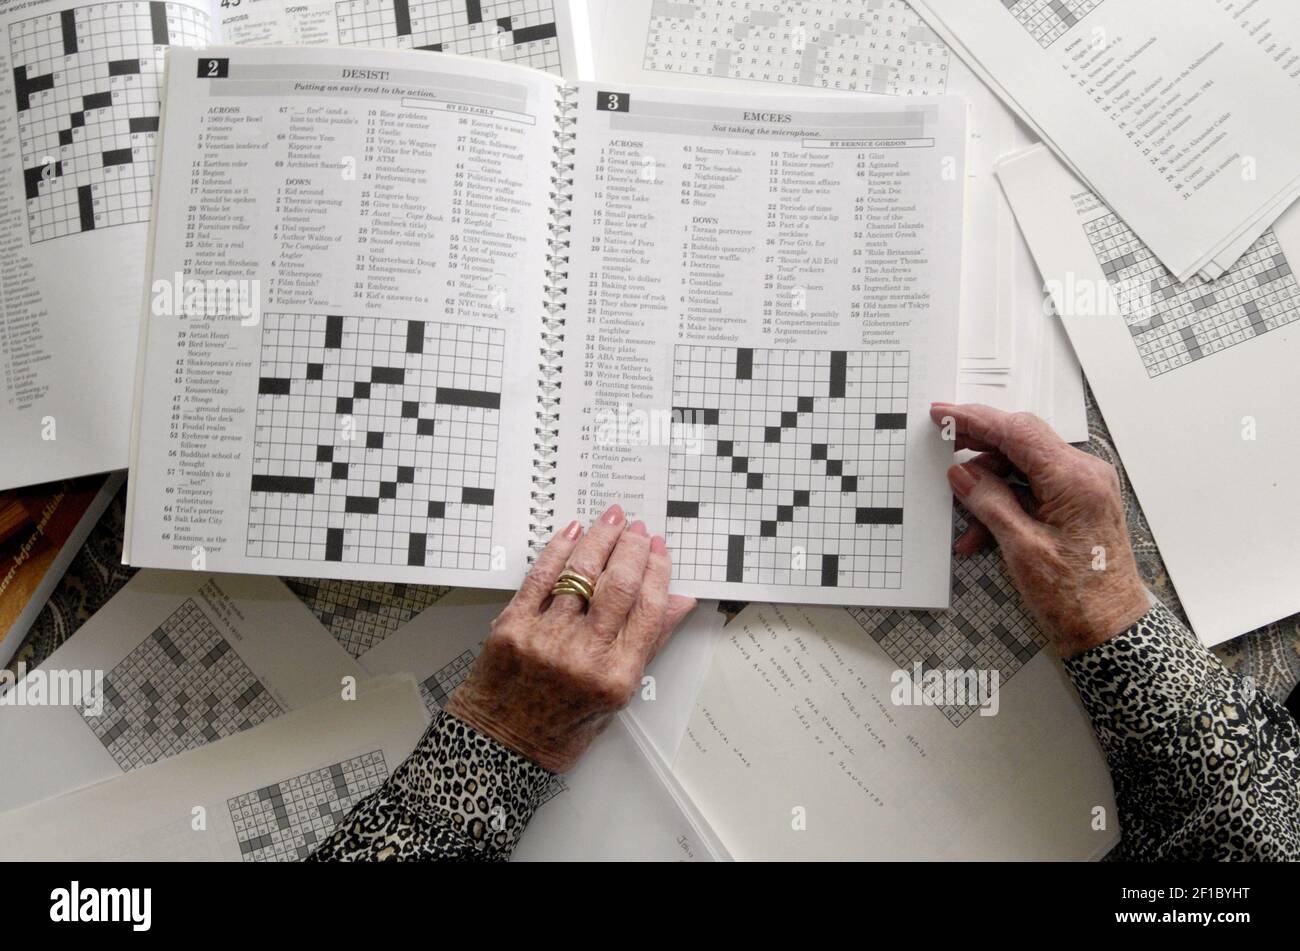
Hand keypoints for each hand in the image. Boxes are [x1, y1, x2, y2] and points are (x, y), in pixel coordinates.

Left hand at [446, 504, 696, 771]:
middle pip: (618, 585)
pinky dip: (559, 549)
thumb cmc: (564, 726)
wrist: (502, 743)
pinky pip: (541, 577)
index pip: (648, 609)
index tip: (659, 549)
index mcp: (616, 677)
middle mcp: (583, 656)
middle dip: (632, 548)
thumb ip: (648, 644)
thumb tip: (679, 602)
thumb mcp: (617, 695)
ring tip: (612, 520)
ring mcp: (546, 638)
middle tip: (638, 528)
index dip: (657, 571)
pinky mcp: (513, 626)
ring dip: (600, 538)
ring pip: (580, 572)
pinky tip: (573, 533)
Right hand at [930, 404, 1148, 658]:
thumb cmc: (1077, 598)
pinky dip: (1006, 503)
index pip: (1017, 431)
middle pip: (1021, 443)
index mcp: (1074, 480)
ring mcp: (1083, 488)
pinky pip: (1034, 488)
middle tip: (943, 448)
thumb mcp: (1021, 548)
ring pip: (1023, 468)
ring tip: (967, 523)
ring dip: (989, 488)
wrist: (1110, 631)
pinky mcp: (1078, 503)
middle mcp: (1085, 475)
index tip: (943, 414)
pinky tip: (983, 532)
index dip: (975, 419)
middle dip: (979, 450)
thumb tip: (962, 474)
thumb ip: (989, 502)